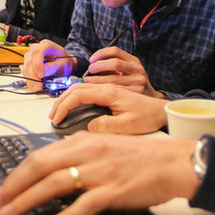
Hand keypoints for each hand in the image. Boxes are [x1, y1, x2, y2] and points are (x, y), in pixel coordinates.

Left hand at [0, 133, 199, 214]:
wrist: (172, 162)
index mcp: (82, 141)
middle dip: (14, 187)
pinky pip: (83, 205)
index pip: (39, 155)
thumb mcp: (102, 149)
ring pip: (55, 184)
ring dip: (28, 200)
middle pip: (40, 167)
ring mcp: (100, 171)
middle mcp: (87, 152)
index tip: (2, 190)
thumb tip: (48, 174)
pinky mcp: (113, 190)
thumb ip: (76, 158)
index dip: (16, 174)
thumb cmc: (139, 158)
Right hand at [22, 40, 76, 91]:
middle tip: (39, 85)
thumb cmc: (64, 62)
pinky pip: (25, 73)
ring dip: (31, 80)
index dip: (37, 64)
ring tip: (37, 88)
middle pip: (30, 61)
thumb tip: (43, 73)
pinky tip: (34, 86)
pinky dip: (29, 81)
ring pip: (26, 68)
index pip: (37, 52)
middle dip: (33, 75)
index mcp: (46, 45)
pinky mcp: (28, 64)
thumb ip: (52, 68)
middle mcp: (36, 49)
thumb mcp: (62, 64)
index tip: (42, 75)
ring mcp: (30, 56)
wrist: (64, 64)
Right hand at [50, 83, 168, 134]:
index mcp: (110, 93)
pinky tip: (73, 104)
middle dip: (61, 101)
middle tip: (52, 116)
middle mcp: (108, 88)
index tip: (57, 119)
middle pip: (76, 88)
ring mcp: (109, 89)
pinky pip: (89, 90)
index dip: (64, 106)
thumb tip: (89, 126)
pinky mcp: (112, 93)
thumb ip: (106, 126)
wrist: (162, 111)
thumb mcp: (128, 126)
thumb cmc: (148, 118)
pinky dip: (76, 95)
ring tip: (59, 111)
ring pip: (81, 87)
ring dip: (67, 97)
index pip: (79, 95)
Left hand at [84, 47, 159, 96]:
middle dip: (99, 66)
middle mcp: (137, 70)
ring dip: (97, 80)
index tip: (92, 60)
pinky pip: (116, 91)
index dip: (101, 53)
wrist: (152, 101)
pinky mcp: (136, 94)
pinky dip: (104, 90)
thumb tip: (92, 66)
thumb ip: (114, 67)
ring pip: (114, 79)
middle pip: (114, 63)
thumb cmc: (134, 85)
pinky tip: (97, 91)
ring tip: (89, 81)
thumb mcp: (129, 71)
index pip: (115, 51)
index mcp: (134, 61)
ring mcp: (138, 82)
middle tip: (90, 70)